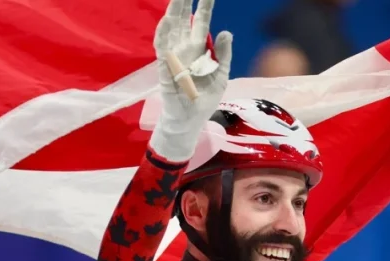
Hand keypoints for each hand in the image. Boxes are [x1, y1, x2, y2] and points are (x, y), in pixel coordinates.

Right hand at [149, 0, 232, 160]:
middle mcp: (184, 48)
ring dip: (172, 12)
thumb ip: (224, 55)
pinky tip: (167, 20)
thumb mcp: (221, 76)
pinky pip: (162, 48)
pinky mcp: (165, 68)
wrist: (190, 120)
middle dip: (184, 2)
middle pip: (183, 20)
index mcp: (199, 49)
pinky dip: (163, 34)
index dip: (204, 6)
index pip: (201, 22)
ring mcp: (173, 57)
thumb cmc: (204, 99)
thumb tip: (227, 31)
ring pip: (170, 29)